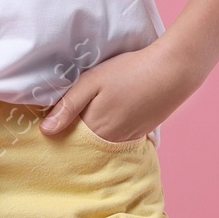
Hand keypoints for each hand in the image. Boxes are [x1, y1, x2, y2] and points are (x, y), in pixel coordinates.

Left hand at [39, 43, 200, 140]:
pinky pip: (118, 141)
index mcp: (95, 128)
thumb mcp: (92, 82)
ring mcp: (128, 139)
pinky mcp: (141, 134)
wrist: (172, 71)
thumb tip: (46, 131)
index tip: (49, 128)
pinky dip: (110, 135)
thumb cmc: (130, 71)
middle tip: (66, 123)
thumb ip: (68, 106)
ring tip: (90, 119)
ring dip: (92, 137)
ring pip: (101, 144)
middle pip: (85, 145)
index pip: (68, 140)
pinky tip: (110, 119)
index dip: (58, 134)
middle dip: (74, 138)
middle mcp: (110, 141)